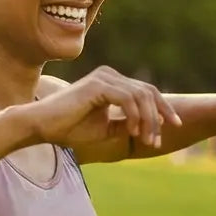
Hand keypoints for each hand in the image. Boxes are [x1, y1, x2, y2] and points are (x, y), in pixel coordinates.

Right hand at [25, 66, 181, 148]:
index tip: (173, 126)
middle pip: (148, 92)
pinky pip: (127, 99)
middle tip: (158, 140)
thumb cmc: (69, 128)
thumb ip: (126, 124)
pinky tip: (133, 131)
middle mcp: (109, 75)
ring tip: (147, 140)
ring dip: (148, 120)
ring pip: (140, 96)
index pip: (146, 92)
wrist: (42, 126)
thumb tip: (151, 127)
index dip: (163, 109)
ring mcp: (103, 78)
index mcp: (112, 82)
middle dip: (160, 116)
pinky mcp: (97, 85)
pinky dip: (134, 116)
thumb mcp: (106, 128)